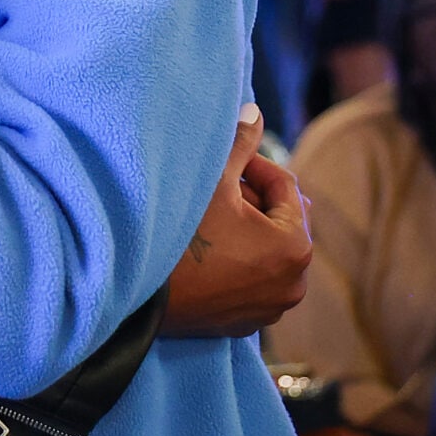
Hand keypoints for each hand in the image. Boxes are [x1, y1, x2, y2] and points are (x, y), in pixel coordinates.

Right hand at [160, 108, 312, 336]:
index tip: (227, 159)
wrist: (138, 298)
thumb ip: (241, 144)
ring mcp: (271, 308)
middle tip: (215, 185)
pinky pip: (251, 279)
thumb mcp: (214, 183)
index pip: (285, 187)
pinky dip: (237, 260)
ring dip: (245, 229)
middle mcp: (295, 283)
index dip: (254, 164)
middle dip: (252, 199)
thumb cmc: (182, 237)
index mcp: (297, 246)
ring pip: (265, 250)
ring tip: (210, 215)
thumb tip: (253, 111)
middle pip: (279, 221)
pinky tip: (207, 247)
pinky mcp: (246, 323)